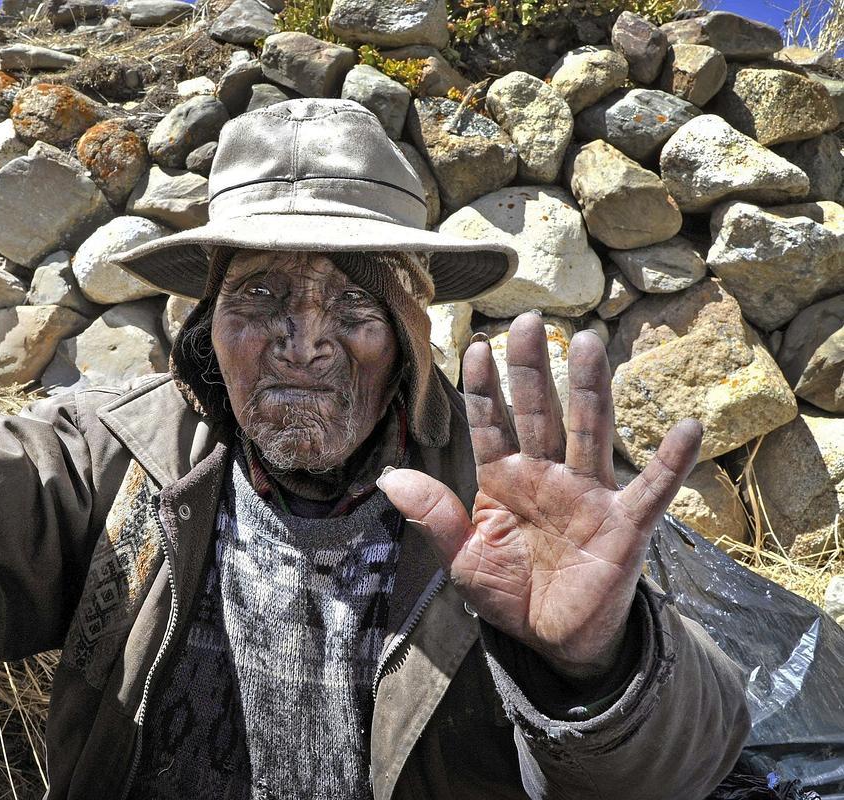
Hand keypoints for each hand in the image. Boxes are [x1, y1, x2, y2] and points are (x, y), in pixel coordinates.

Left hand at [379, 313, 700, 679]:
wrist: (552, 641)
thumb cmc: (508, 593)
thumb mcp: (461, 558)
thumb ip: (433, 516)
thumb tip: (388, 477)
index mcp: (504, 480)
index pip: (490, 424)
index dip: (483, 388)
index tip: (476, 347)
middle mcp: (546, 476)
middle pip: (539, 413)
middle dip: (533, 369)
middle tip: (529, 320)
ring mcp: (587, 495)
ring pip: (588, 431)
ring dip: (589, 389)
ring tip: (589, 343)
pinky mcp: (624, 526)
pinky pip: (652, 489)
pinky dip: (671, 462)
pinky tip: (686, 428)